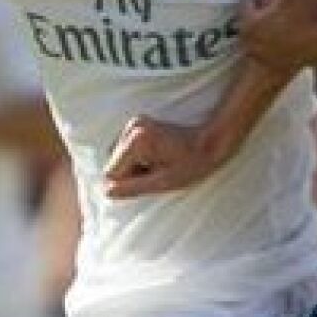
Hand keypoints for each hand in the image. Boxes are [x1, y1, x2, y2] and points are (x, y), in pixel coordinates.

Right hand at [102, 116, 225, 198]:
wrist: (210, 141)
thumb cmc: (192, 164)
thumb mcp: (163, 183)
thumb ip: (132, 188)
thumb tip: (106, 192)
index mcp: (136, 141)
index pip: (111, 173)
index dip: (129, 183)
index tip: (151, 179)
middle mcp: (130, 128)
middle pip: (114, 164)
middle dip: (131, 173)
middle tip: (158, 172)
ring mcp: (134, 124)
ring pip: (119, 157)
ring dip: (134, 166)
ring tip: (160, 164)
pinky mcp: (137, 123)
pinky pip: (127, 150)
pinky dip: (138, 157)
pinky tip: (157, 157)